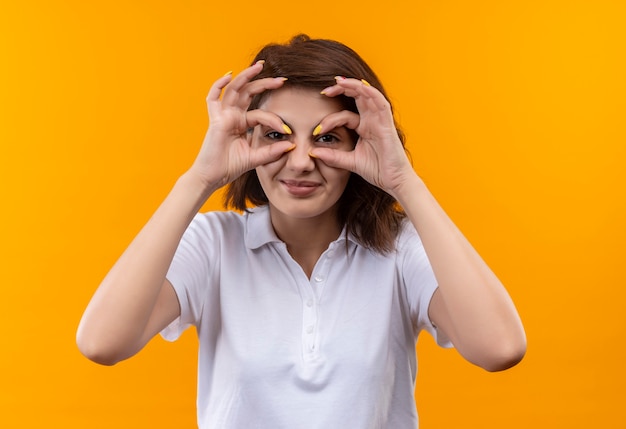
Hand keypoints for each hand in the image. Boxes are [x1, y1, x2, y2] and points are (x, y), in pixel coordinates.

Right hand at [188, 61, 294, 189]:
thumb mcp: (256, 158)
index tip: (287, 130)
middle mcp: (233, 116)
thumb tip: (292, 145)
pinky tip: (228, 75)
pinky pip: (213, 99)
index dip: (274, 119)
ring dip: (246, 76)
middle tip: (282, 80)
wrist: (213, 177)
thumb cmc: (230, 167)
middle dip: (264, 83)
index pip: (261, 113)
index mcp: (242, 123)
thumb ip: (272, 152)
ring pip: (234, 90)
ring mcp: (223, 116)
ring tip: (259, 67)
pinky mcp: (215, 120)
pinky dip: (218, 85)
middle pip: (249, 93)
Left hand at [309, 78, 415, 198]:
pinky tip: (359, 86)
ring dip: (353, 85)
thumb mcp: (349, 161)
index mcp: (364, 128)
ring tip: (338, 82)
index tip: (317, 130)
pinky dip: (370, 92)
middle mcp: (372, 120)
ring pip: (368, 94)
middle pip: (357, 97)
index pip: (345, 114)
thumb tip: (312, 152)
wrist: (394, 181)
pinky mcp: (387, 123)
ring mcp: (380, 120)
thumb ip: (332, 156)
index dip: (330, 118)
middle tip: (324, 91)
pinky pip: (380, 102)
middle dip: (341, 90)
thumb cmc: (377, 170)